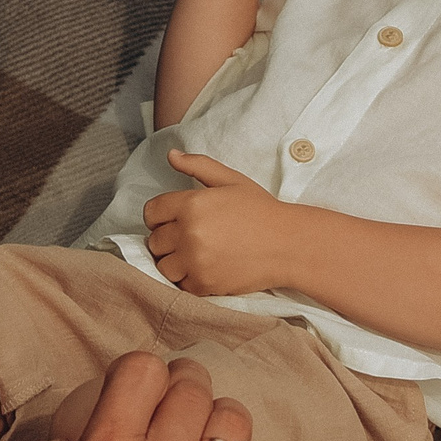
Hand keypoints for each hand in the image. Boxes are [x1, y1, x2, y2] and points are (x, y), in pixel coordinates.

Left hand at [141, 150, 292, 295]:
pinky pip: (180, 285)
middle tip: (189, 239)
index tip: (174, 221)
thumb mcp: (231, 180)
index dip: (160, 216)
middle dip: (167, 240)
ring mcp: (195, 261)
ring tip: (194, 256)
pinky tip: (205, 269)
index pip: (151, 213)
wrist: (288, 244)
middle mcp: (188, 233)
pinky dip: (189, 280)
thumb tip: (171, 154)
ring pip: (163, 266)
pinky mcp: (204, 284)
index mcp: (191, 204)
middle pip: (154, 241)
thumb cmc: (261, 210)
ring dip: (174, 262)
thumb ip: (198, 166)